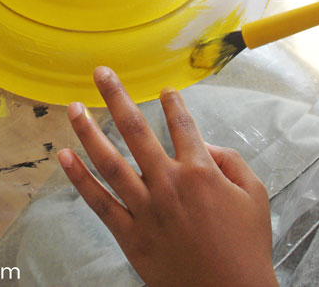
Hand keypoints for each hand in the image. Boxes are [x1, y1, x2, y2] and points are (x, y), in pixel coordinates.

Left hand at [57, 67, 276, 286]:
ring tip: (73, 107)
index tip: (164, 90)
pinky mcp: (129, 235)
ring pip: (109, 162)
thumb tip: (203, 146)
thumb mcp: (254, 195)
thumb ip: (230, 161)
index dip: (173, 103)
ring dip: (88, 132)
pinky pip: (99, 203)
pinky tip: (64, 157)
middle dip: (116, 97)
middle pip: (135, 131)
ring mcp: (145, 209)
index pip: (182, 125)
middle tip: (101, 72)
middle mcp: (167, 183)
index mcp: (200, 172)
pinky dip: (79, 179)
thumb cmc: (246, 246)